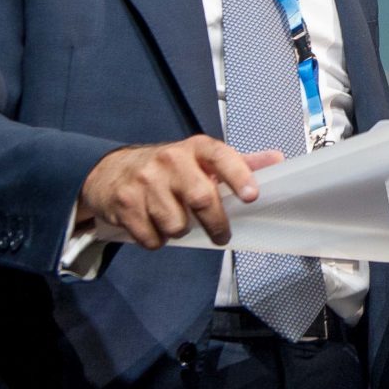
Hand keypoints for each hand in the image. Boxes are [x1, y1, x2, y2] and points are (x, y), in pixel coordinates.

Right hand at [76, 136, 283, 250]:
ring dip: (180, 231)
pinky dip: (157, 240)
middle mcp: (170, 159)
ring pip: (176, 224)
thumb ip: (240, 162)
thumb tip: (278, 159)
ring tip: (175, 219)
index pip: (222, 157)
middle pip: (202, 198)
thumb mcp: (202, 159)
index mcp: (195, 148)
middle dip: (216, 223)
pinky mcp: (124, 203)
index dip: (239, 176)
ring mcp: (145, 180)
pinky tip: (154, 225)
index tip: (252, 196)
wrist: (110, 172)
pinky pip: (151, 238)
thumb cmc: (168, 168)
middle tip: (221, 235)